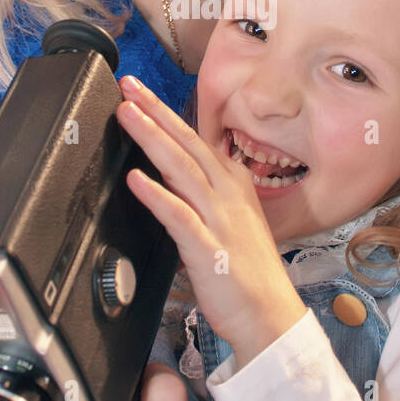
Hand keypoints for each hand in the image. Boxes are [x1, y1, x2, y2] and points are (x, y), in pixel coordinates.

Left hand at [115, 75, 306, 367]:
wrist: (271, 316)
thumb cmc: (247, 272)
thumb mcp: (229, 221)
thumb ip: (202, 195)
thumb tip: (170, 175)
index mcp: (232, 184)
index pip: (194, 139)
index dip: (165, 113)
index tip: (140, 93)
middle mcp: (227, 194)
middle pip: (186, 143)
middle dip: (155, 111)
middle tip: (128, 84)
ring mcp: (219, 219)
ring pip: (181, 168)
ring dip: (152, 138)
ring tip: (128, 115)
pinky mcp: (208, 248)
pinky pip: (179, 216)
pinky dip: (158, 195)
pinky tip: (137, 179)